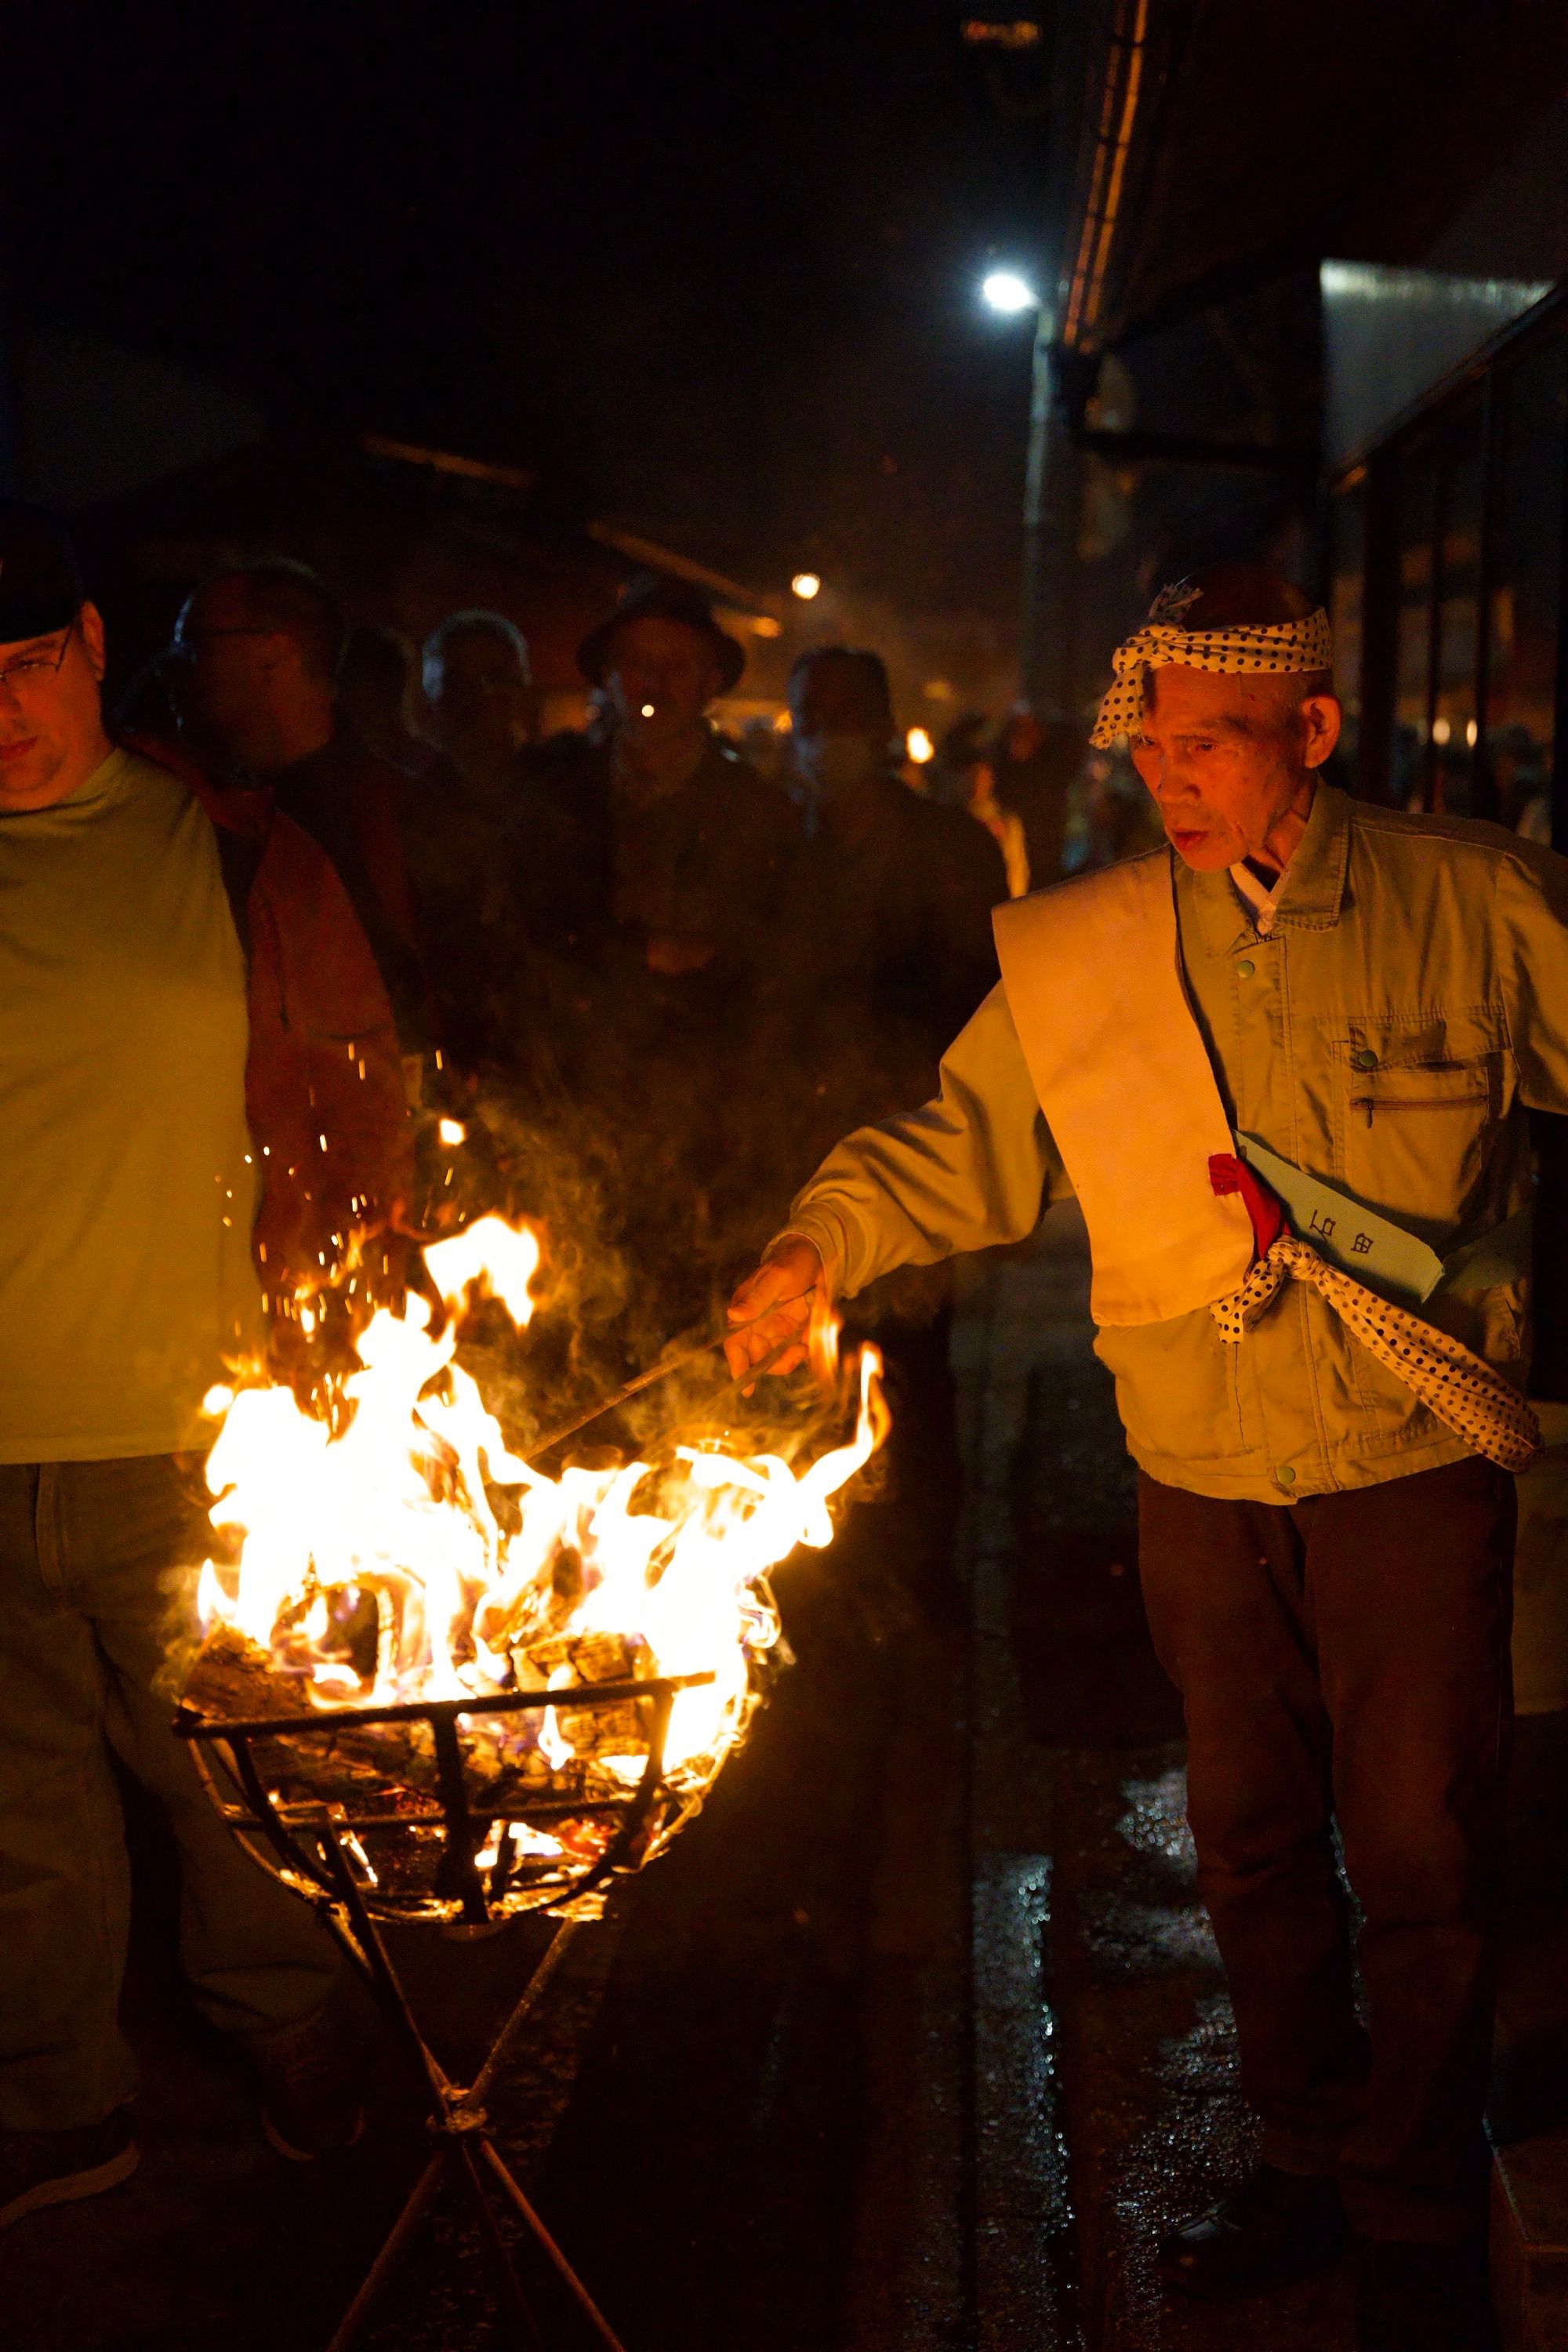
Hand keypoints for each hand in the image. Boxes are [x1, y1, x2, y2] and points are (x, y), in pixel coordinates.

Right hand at [724, 1238, 827, 1383]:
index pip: (734, 1344)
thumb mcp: (776, 1279)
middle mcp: (757, 1325)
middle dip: (777, 1363)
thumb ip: (757, 1299)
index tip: (746, 1389)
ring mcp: (775, 1330)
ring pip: (778, 1359)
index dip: (737, 1367)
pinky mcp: (792, 1332)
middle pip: (758, 1358)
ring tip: (806, 1343)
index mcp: (746, 1313)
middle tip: (798, 1352)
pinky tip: (812, 1331)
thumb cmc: (790, 1263)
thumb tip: (733, 1315)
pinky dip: (805, 1349)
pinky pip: (796, 1351)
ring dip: (792, 1358)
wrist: (814, 1257)